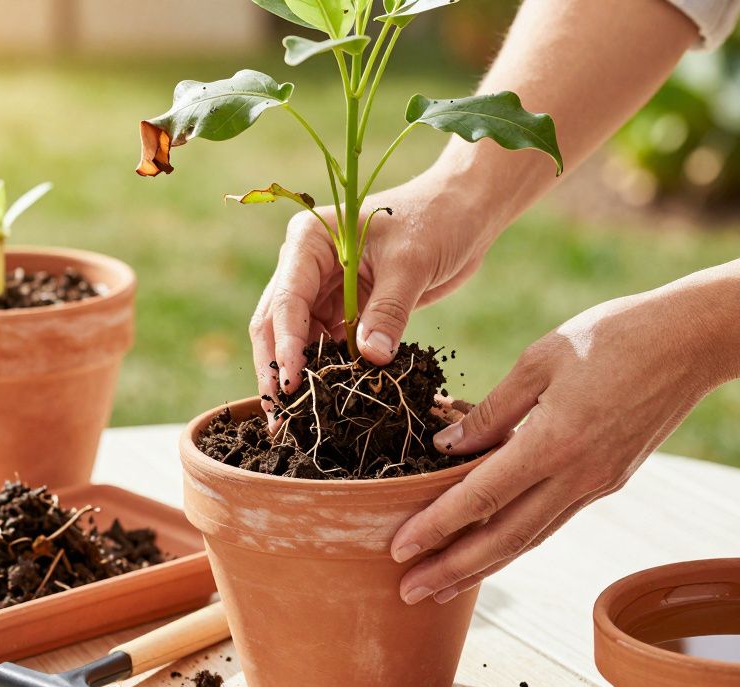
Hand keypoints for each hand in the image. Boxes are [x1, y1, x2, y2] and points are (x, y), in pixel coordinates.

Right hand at [249, 173, 497, 413]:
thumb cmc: (436, 220)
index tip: (291, 385)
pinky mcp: (346, 310)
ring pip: (298, 341)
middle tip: (279, 418)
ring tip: (297, 421)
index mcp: (308, 241)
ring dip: (299, 377)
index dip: (286, 345)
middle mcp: (306, 266)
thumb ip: (388, 311)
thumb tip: (369, 360)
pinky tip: (327, 402)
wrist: (463, 213)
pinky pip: (328, 346)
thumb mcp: (411, 264)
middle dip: (276, 370)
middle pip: (277, 324)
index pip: (287, 300)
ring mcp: (324, 289)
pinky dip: (328, 372)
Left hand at [389, 290, 725, 604]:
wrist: (693, 341)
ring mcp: (598, 483)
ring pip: (530, 537)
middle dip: (452, 569)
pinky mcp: (610, 480)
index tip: (399, 549)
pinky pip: (553, 519)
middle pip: (503, 538)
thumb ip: (492, 410)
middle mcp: (577, 475)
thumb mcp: (541, 359)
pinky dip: (517, 540)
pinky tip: (491, 548)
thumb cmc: (613, 336)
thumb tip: (446, 447)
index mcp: (554, 441)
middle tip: (408, 593)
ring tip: (442, 584)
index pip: (481, 497)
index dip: (436, 527)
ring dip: (483, 566)